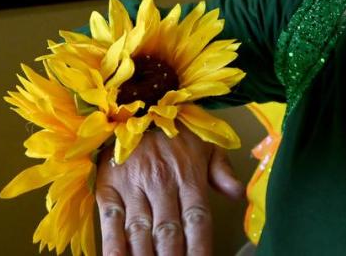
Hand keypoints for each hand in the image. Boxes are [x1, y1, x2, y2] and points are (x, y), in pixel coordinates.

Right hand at [94, 126, 244, 255]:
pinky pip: (111, 223)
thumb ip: (222, 171)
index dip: (200, 247)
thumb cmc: (175, 130)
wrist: (136, 104)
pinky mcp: (108, 189)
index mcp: (189, 176)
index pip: (197, 220)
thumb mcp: (206, 144)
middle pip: (169, 233)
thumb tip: (238, 195)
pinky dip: (114, 247)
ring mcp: (134, 187)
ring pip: (141, 233)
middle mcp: (162, 184)